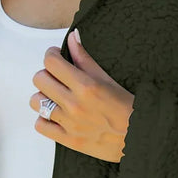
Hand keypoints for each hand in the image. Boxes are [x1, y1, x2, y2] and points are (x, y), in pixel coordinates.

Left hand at [29, 28, 134, 162]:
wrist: (141, 138)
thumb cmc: (129, 109)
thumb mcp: (108, 80)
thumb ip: (85, 59)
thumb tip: (73, 37)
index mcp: (86, 86)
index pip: (51, 62)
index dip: (52, 55)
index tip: (56, 57)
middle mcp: (75, 105)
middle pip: (39, 79)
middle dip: (47, 74)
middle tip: (57, 76)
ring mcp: (70, 124)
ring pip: (36, 101)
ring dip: (43, 96)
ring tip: (55, 96)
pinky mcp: (68, 140)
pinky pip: (40, 125)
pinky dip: (44, 119)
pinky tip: (56, 115)